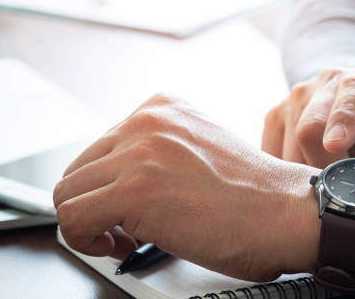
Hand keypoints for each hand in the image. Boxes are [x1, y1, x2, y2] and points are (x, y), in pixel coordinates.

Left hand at [53, 94, 320, 281]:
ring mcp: (139, 152)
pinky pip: (72, 218)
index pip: (98, 149)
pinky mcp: (135, 190)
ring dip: (89, 224)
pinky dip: (85, 240)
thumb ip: (156, 152)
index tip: (125, 209)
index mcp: (160, 108)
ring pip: (68, 193)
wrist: (286, 212)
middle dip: (95, 205)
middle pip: (78, 170)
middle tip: (122, 229)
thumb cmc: (252, 194)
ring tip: (122, 239)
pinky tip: (119, 245)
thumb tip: (115, 179)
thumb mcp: (197, 149)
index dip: (107, 187)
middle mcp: (146, 121)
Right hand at [262, 64, 354, 184]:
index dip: (344, 120)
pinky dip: (285, 178)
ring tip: (328, 190)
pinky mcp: (275, 115)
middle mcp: (329, 82)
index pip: (354, 96)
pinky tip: (306, 183)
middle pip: (309, 129)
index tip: (336, 146)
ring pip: (287, 147)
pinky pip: (270, 154)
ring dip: (304, 178)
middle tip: (340, 197)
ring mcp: (297, 96)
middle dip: (322, 171)